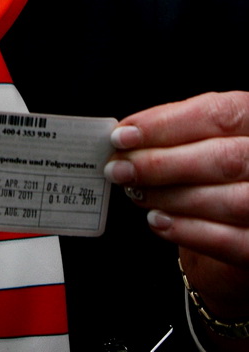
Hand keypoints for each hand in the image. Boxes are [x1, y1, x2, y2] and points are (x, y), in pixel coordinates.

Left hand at [105, 91, 248, 325]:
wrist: (235, 219)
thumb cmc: (213, 169)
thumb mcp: (200, 138)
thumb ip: (172, 133)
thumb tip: (126, 137)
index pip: (216, 115)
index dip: (165, 125)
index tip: (123, 136)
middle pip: (223, 158)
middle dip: (162, 164)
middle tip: (120, 168)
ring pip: (229, 200)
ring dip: (171, 197)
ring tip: (135, 193)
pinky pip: (232, 242)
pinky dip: (189, 231)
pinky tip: (158, 221)